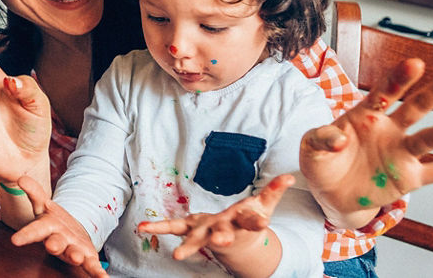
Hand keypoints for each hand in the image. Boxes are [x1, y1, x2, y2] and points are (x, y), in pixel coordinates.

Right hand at [10, 176, 105, 277]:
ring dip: (74, 256)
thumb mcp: (43, 205)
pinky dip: (98, 273)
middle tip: (52, 247)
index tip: (15, 240)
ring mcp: (72, 250)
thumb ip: (34, 192)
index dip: (25, 235)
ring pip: (72, 253)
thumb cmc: (54, 223)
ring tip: (77, 258)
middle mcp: (58, 241)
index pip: (34, 230)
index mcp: (47, 228)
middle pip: (54, 243)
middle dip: (53, 245)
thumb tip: (21, 177)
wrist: (71, 236)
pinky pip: (92, 266)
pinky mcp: (87, 258)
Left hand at [138, 173, 291, 263]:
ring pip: (197, 240)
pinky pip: (173, 227)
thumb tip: (291, 176)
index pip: (253, 222)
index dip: (257, 222)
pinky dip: (158, 228)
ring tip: (176, 256)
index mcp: (244, 223)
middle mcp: (224, 230)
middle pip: (224, 234)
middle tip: (221, 241)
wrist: (237, 243)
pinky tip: (142, 228)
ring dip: (188, 247)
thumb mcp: (264, 206)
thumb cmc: (249, 220)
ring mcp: (206, 233)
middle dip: (222, 237)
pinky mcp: (192, 229)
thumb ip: (274, 191)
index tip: (263, 223)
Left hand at [300, 57, 432, 224]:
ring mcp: (400, 153)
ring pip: (427, 138)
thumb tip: (338, 138)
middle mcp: (389, 130)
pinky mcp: (408, 177)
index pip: (384, 92)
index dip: (399, 78)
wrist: (330, 192)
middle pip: (414, 108)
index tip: (415, 63)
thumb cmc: (322, 161)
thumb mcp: (311, 146)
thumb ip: (321, 138)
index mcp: (365, 115)